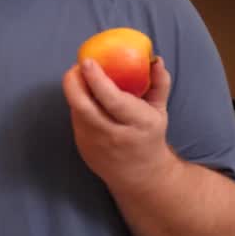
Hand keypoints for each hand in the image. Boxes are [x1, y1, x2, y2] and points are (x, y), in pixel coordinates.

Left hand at [63, 56, 174, 190]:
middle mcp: (114, 135)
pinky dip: (77, 103)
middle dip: (75, 82)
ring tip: (82, 76)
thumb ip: (159, 83)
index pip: (114, 101)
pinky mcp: (82, 147)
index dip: (98, 80)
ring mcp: (95, 144)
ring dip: (75, 90)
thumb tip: (156, 59)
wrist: (140, 175)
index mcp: (139, 123)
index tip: (88, 61)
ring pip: (76, 111)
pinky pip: (75, 118)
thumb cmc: (149, 135)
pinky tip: (84, 96)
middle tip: (77, 66)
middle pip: (84, 106)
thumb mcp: (160, 111)